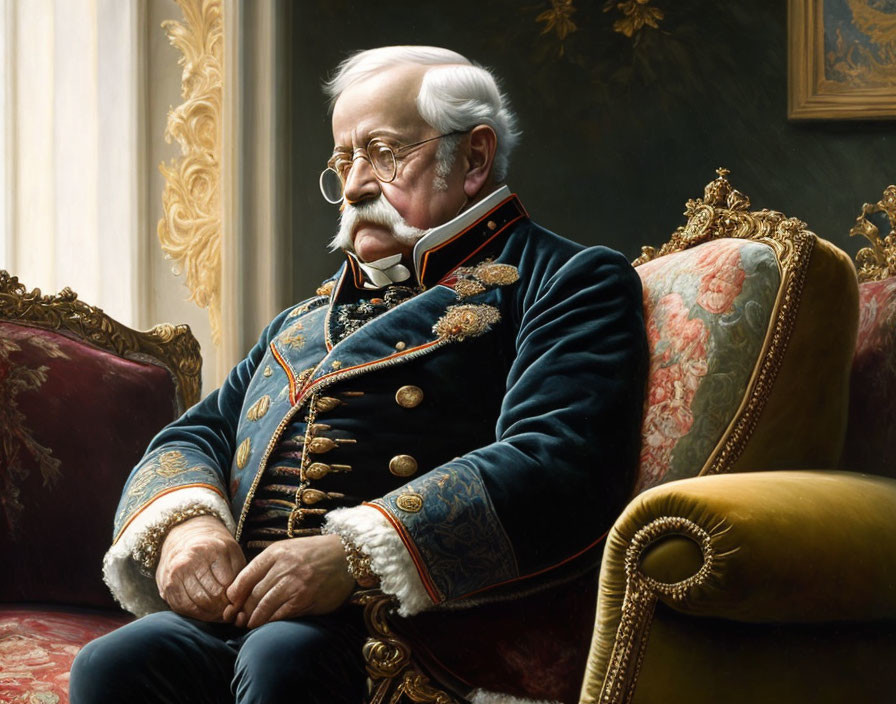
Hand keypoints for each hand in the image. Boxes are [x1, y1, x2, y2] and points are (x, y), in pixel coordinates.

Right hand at [155, 515, 245, 621]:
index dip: (235, 597)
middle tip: (230, 612)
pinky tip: (205, 612)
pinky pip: (184, 608)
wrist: (185, 539)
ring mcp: (177, 573)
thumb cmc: (215, 550)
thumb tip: (239, 602)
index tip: (238, 601)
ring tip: (220, 613)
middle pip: (212, 596)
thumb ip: (239, 575)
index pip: (227, 584)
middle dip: (224, 608)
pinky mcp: (167, 585)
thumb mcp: (233, 554)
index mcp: (213, 549)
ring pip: (198, 604)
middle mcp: (191, 560)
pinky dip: (197, 614)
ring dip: (211, 614)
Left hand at [224, 533, 354, 628]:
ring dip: (253, 619)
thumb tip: (244, 587)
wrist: (348, 555)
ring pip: (263, 607)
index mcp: (276, 552)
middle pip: (252, 594)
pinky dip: (270, 622)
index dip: (234, 595)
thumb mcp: (289, 549)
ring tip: (250, 624)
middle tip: (237, 619)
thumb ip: (268, 564)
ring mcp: (295, 584)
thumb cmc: (316, 552)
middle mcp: (283, 567)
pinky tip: (267, 624)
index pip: (245, 577)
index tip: (231, 603)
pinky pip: (280, 615)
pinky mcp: (306, 599)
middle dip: (242, 610)